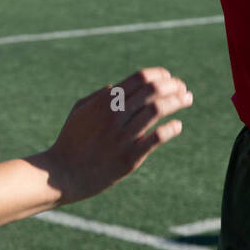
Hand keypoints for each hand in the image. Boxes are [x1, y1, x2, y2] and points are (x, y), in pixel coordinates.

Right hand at [45, 67, 192, 204]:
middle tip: (183, 88)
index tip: (169, 77)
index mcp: (104, 101)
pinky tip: (177, 125)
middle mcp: (114, 115)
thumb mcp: (79, 111)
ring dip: (178, 101)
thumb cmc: (70, 141)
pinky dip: (172, 128)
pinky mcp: (129, 158)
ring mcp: (122, 136)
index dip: (159, 74)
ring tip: (187, 100)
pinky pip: (156, 138)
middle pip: (152, 90)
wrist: (62, 174)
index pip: (139, 78)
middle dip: (173, 85)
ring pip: (157, 110)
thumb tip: (116, 86)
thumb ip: (99, 96)